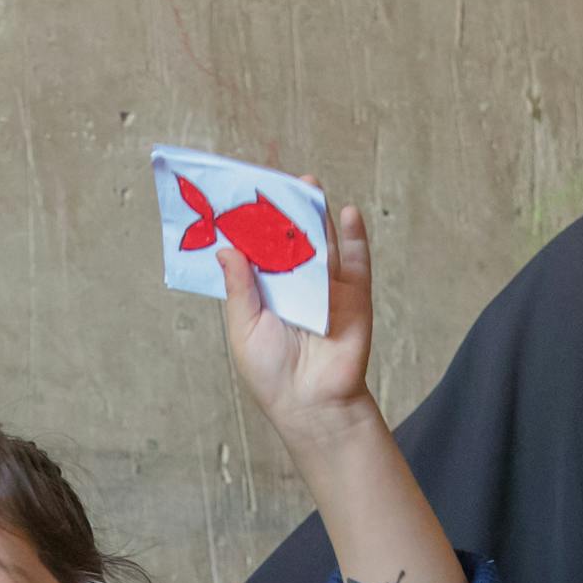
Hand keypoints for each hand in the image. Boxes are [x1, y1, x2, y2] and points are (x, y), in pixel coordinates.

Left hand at [219, 201, 377, 455]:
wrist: (312, 404)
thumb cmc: (271, 373)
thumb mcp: (244, 328)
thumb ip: (239, 288)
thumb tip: (227, 249)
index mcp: (265, 291)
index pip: (257, 250)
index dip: (250, 224)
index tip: (240, 195)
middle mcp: (296, 284)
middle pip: (290, 238)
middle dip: (283, 209)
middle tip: (274, 179)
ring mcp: (326, 288)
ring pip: (322, 243)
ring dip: (316, 213)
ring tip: (307, 184)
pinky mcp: (354, 296)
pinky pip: (356, 262)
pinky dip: (354, 237)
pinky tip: (347, 212)